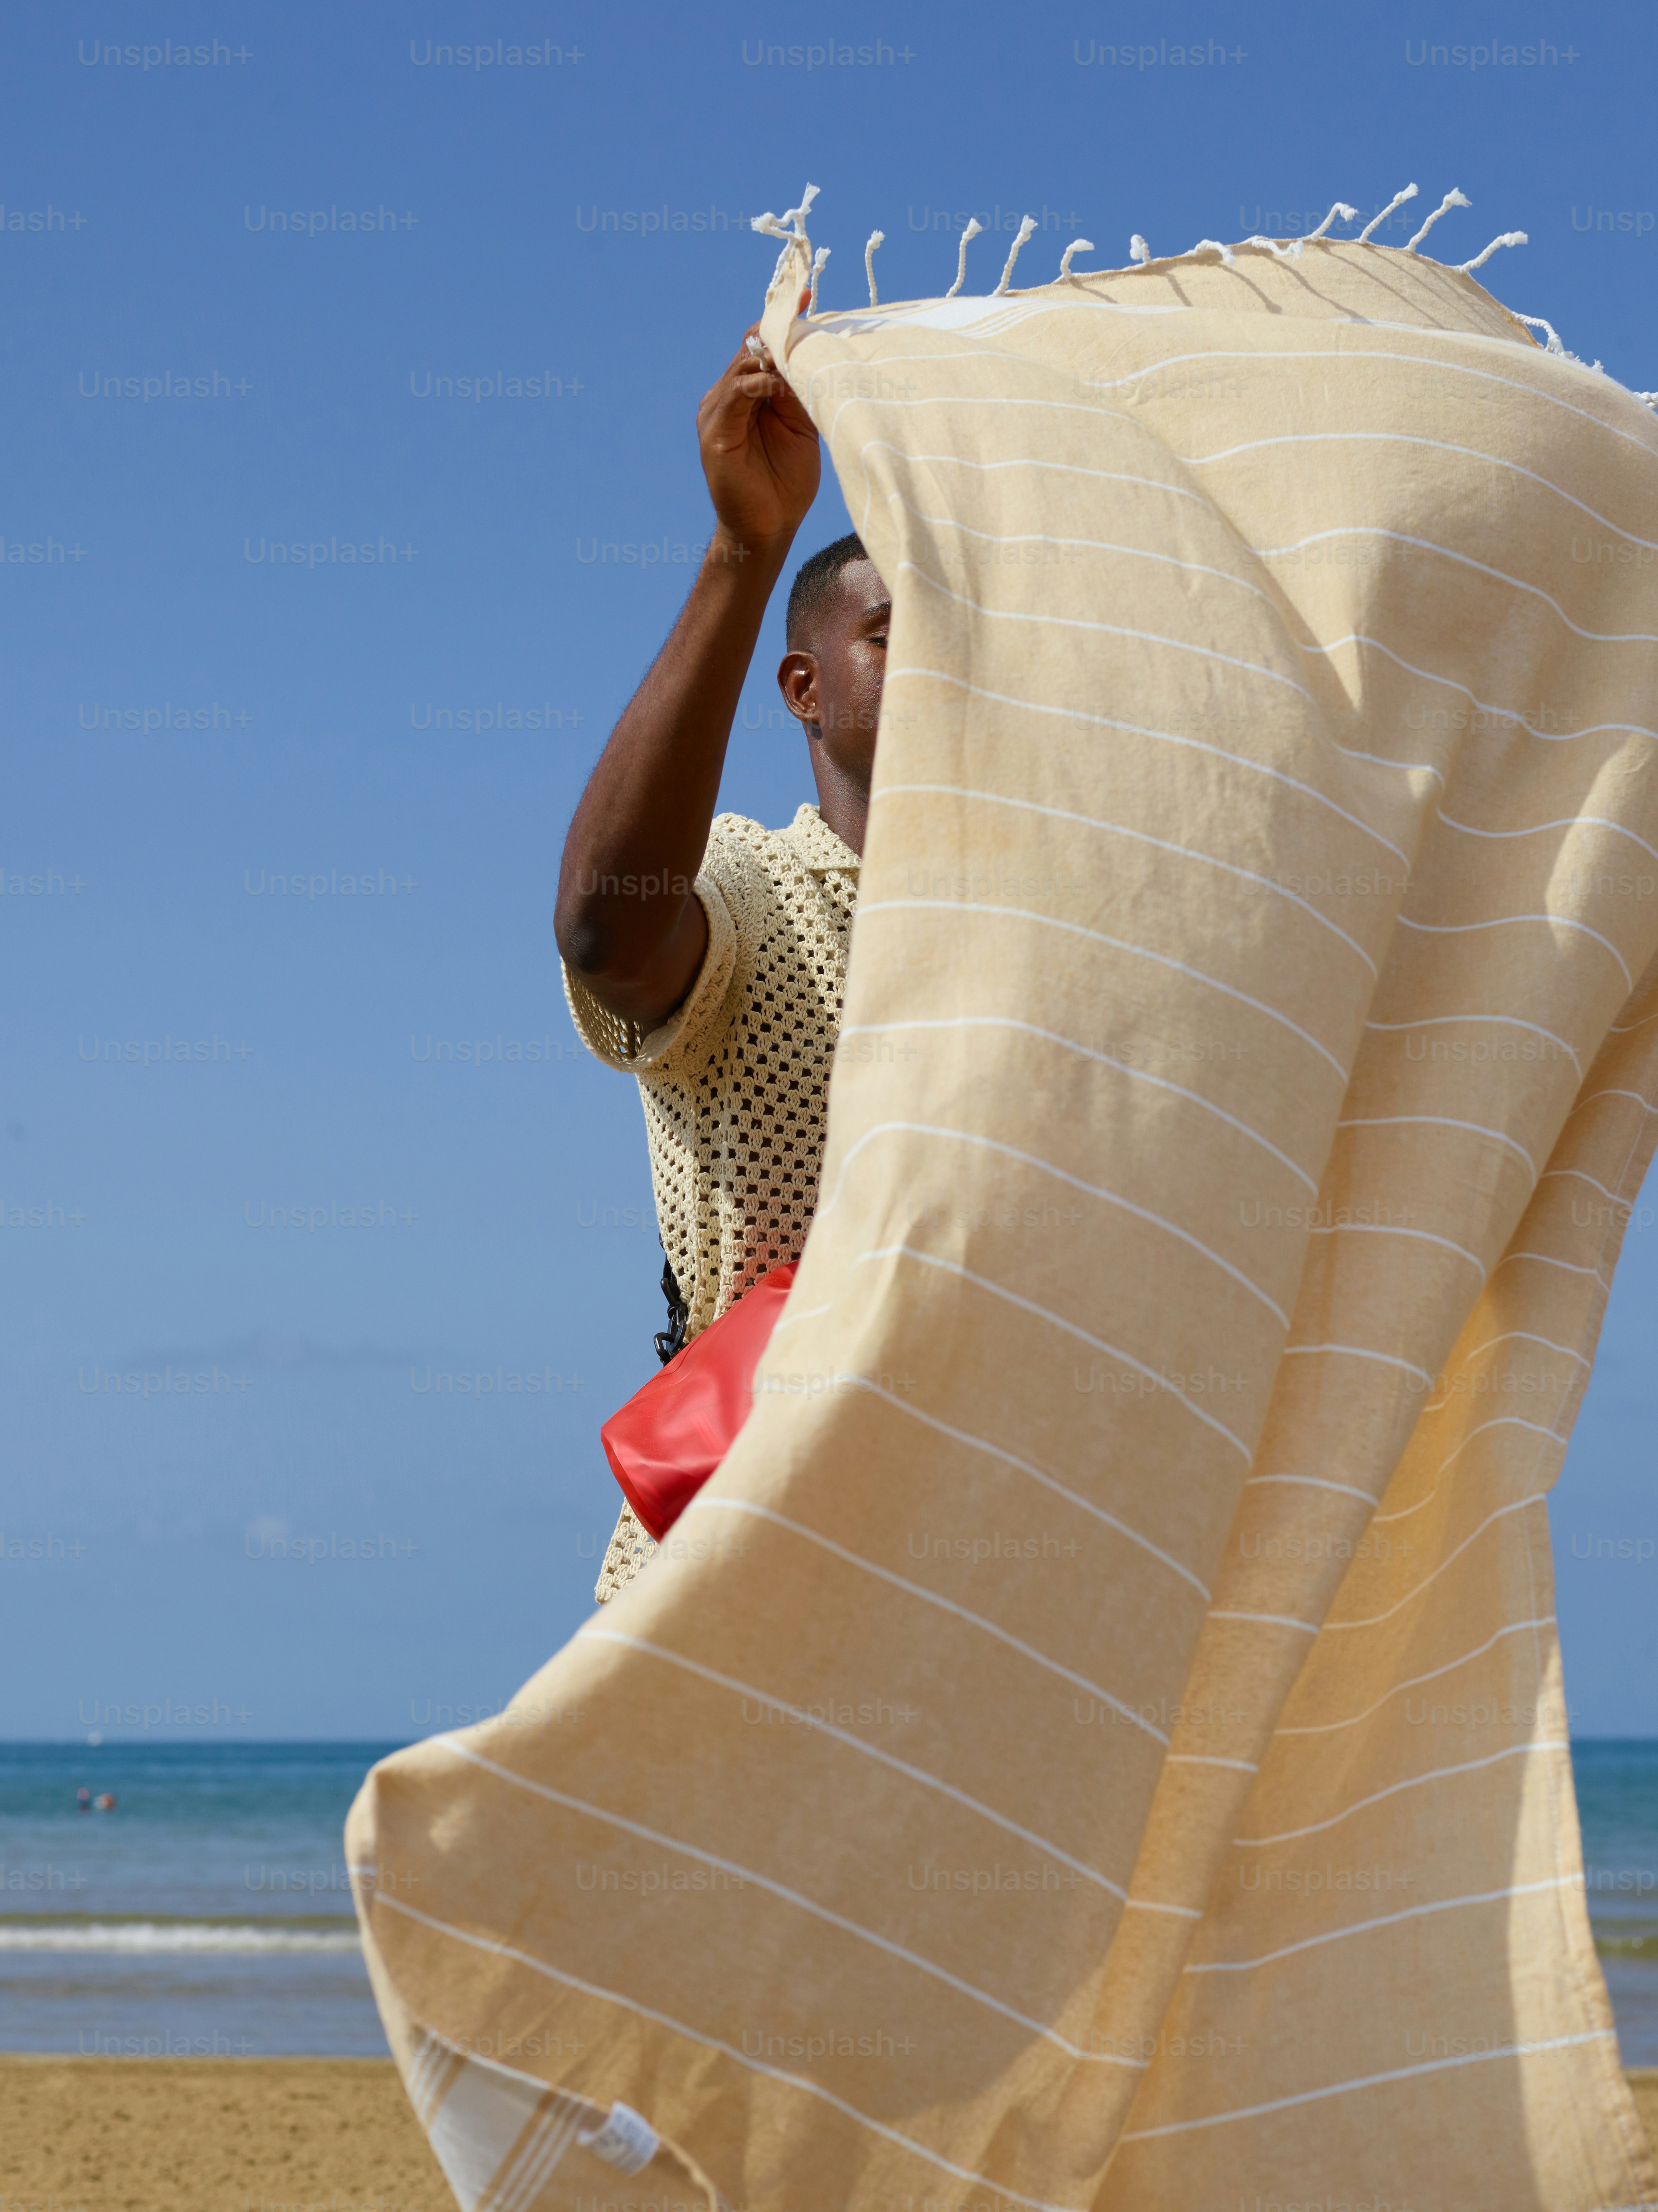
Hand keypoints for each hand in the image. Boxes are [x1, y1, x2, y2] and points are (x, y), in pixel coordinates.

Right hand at [696, 304, 819, 549]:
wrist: (768, 530)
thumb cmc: (786, 483)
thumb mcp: (801, 426)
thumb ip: (801, 391)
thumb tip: (816, 352)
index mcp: (747, 393)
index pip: (761, 345)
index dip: (783, 322)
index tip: (808, 296)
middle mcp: (727, 396)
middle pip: (751, 347)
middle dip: (780, 328)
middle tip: (808, 306)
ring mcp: (716, 413)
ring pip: (743, 365)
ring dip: (773, 353)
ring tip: (800, 345)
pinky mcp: (714, 434)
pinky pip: (735, 395)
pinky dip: (758, 383)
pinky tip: (780, 382)